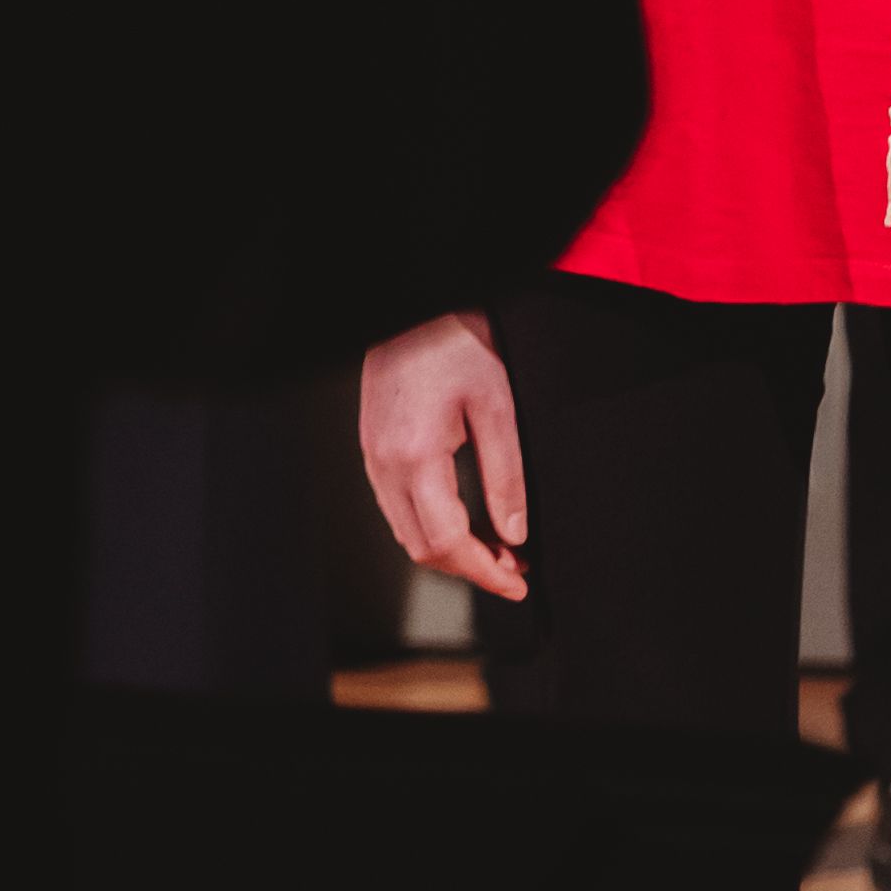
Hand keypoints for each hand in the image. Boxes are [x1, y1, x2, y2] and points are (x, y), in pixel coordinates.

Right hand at [358, 306, 527, 602]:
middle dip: (470, 568)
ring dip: (450, 550)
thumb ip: (505, 476)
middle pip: (421, 547)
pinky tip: (464, 520)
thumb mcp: (497, 406)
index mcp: (415, 456)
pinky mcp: (373, 447)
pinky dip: (431, 525)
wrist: (416, 307)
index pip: (445, 542)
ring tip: (497, 547)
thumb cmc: (457, 343)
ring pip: (406, 531)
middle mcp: (384, 463)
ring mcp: (373, 456)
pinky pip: (397, 506)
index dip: (484, 572)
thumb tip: (513, 535)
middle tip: (514, 568)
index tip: (517, 582)